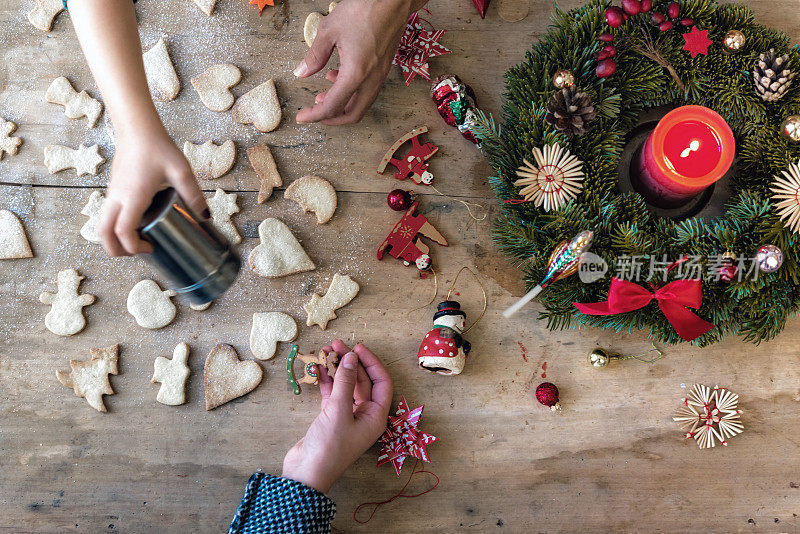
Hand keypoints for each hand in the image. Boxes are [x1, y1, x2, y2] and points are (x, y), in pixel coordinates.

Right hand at [98, 127, 208, 255]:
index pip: (122, 232)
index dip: (133, 247)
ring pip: (101, 225)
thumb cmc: (158, 147)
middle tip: (140, 252)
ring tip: (139, 241)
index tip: (151, 248)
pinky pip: (107, 215)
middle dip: (116, 250)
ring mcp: (112, 193)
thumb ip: (193, 194)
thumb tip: (206, 217)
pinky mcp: (113, 190)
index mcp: (133, 196)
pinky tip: (138, 224)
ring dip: (114, 239)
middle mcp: (117, 197)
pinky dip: (115, 227)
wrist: (137, 129)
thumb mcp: (181, 171)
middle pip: (103, 234)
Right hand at [282, 341, 393, 493]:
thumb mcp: (338, 410)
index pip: (382, 382)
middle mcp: (365, 415)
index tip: (357, 348)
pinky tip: (318, 368)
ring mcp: (348, 416)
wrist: (306, 474)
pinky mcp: (331, 417)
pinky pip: (332, 393)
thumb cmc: (328, 447)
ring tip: (325, 352)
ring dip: (337, 369)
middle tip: (337, 344)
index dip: (371, 362)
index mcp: (376, 416)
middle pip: (363, 381)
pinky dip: (326, 381)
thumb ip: (345, 381)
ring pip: (346, 386)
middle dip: (350, 362)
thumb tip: (350, 357)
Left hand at [293, 0, 418, 124]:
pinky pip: (368, 90)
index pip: (332, 106)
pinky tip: (338, 77)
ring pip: (362, 104)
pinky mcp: (384, 68)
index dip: (315, 115)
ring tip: (323, 95)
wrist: (392, 0)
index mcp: (356, 74)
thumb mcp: (329, 30)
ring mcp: (381, 75)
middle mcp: (371, 79)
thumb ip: (315, 56)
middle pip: (353, 114)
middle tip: (315, 113)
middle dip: (332, 118)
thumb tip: (303, 72)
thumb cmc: (364, 9)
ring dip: (343, 105)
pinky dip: (352, 92)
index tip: (302, 117)